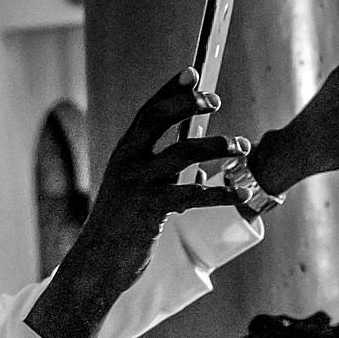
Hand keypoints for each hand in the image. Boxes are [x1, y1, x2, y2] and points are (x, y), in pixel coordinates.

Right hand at [25, 68, 249, 337]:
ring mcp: (138, 183)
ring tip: (241, 147)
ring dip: (217, 145)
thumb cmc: (119, 232)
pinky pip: (192, 194)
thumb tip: (198, 171)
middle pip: (160, 118)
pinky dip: (220, 192)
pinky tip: (240, 194)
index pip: (147, 112)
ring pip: (183, 151)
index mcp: (124, 155)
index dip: (169, 90)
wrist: (96, 264)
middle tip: (216, 100)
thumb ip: (161, 177)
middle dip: (189, 103)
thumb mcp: (136, 195)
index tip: (191, 73)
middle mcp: (128, 162)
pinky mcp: (150, 209)